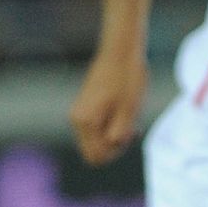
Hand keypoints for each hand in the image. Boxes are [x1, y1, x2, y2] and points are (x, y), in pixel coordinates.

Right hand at [70, 48, 149, 164]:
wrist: (121, 50)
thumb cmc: (128, 79)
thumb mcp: (129, 112)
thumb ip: (118, 136)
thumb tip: (109, 147)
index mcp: (85, 122)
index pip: (96, 157)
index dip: (116, 152)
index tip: (129, 134)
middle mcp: (76, 119)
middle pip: (94, 150)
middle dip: (114, 145)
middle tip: (131, 126)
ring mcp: (79, 111)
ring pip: (96, 139)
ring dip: (113, 133)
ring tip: (128, 115)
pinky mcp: (85, 104)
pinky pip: (96, 126)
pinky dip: (110, 124)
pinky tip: (123, 110)